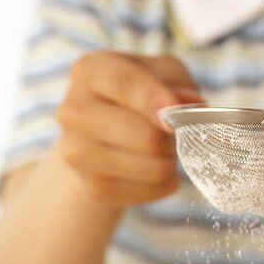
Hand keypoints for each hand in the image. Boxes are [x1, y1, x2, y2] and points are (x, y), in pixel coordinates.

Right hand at [55, 50, 201, 205]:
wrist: (101, 133)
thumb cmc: (139, 94)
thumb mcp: (162, 73)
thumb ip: (178, 84)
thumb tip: (189, 105)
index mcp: (91, 71)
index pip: (124, 84)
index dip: (153, 100)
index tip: (175, 114)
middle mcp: (74, 111)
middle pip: (145, 136)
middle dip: (174, 137)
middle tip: (176, 132)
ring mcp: (77, 153)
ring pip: (151, 168)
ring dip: (171, 161)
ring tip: (165, 149)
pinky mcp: (92, 187)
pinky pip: (147, 191)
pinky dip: (163, 184)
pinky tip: (156, 170)